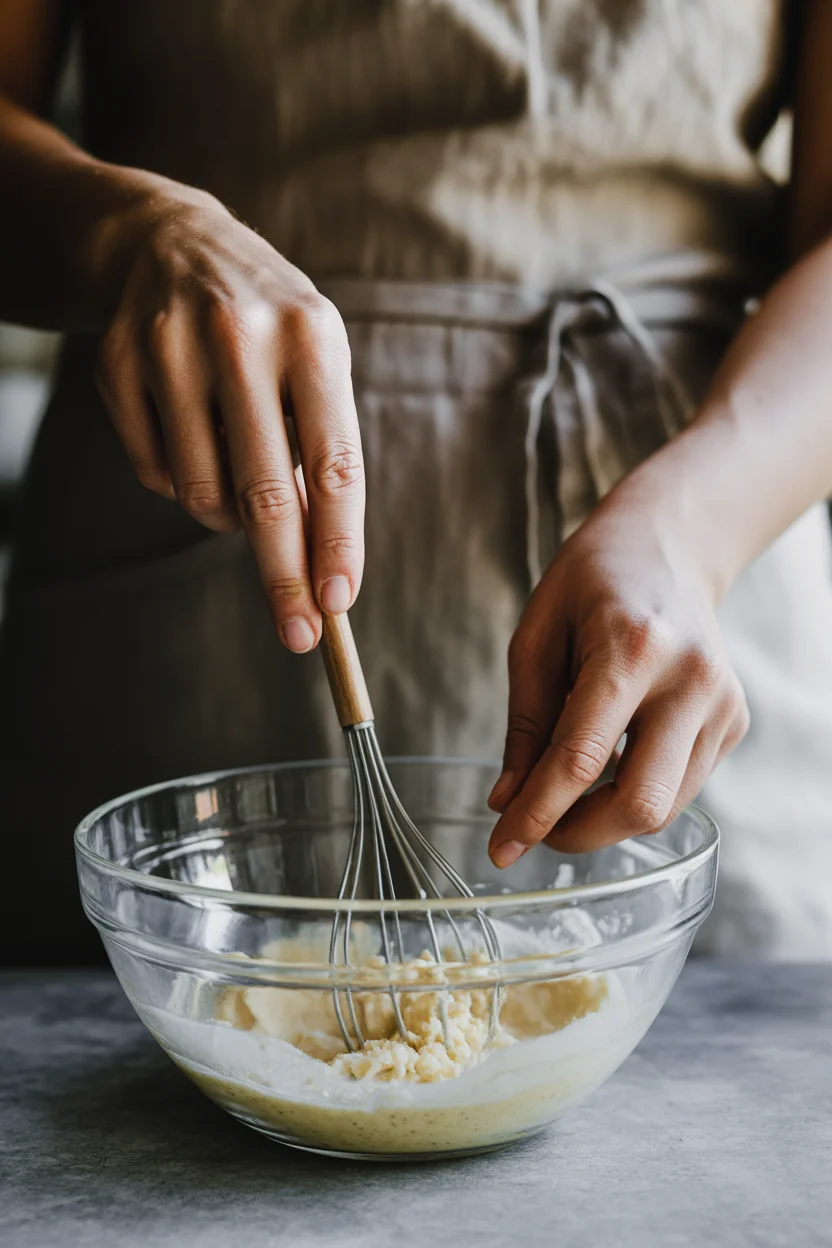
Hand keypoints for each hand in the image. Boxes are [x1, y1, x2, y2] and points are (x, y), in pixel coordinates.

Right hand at [93, 185, 362, 651]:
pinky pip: (154, 472)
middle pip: (265, 493)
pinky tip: (192, 439)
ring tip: (238, 476)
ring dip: (227, 516)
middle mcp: (240, 335)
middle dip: (284, 576)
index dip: (337, 542)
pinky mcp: (117, 364)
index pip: (334, 462)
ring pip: (202, 492)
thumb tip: (320, 560)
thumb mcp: (317, 362)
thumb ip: (323, 450)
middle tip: (299, 636)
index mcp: (312, 335)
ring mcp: (169, 347)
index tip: (338, 604)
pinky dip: (180, 482)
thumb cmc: (269, 327)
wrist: (171, 241)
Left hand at [487, 497, 748, 864]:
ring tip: (566, 794)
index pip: (580, 758)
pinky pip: (681, 787)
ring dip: (605, 820)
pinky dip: (635, 793)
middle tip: (536, 829)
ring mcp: (722, 704)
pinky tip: (612, 763)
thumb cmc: (591, 586)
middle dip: (579, 834)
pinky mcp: (734, 722)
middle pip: (639, 802)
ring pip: (665, 808)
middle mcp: (689, 680)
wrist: (667, 549)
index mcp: (632, 648)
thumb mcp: (536, 637)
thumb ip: (525, 724)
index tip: (501, 849)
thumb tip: (509, 802)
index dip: (536, 814)